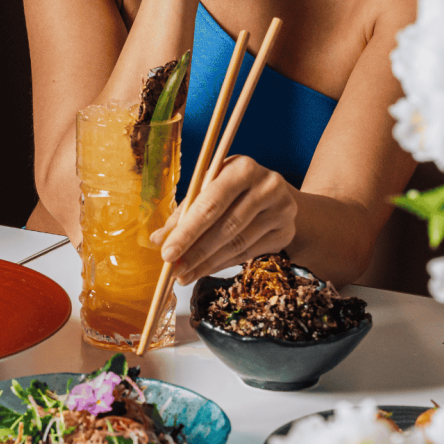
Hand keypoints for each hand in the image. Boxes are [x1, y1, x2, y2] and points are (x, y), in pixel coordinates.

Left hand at [150, 155, 297, 283]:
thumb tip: (157, 239)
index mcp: (242, 168)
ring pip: (237, 244)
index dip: (186, 232)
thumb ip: (184, 212)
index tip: (166, 253)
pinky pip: (248, 253)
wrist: (274, 195)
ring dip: (206, 264)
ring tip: (184, 275)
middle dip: (195, 252)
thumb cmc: (232, 191)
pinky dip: (222, 264)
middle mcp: (267, 186)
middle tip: (174, 270)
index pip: (210, 205)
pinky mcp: (286, 231)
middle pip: (226, 227)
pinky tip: (204, 270)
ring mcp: (281, 209)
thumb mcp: (208, 189)